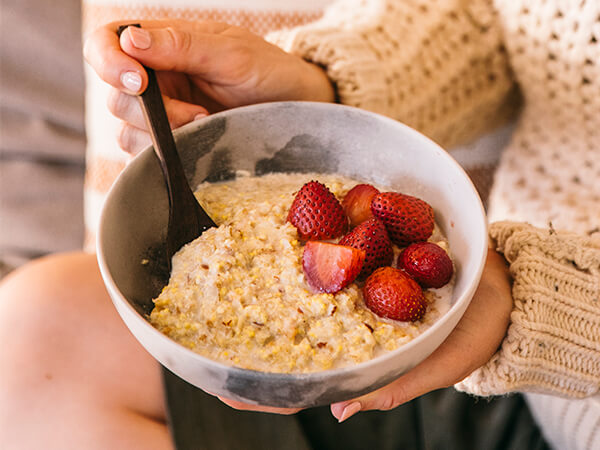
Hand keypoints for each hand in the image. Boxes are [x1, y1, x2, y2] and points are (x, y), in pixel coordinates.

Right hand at [83, 20, 334, 153]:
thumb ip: (181, 45)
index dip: (109, 61)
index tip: (138, 81)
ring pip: (126, 129)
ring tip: (205, 126)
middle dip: (149, 110)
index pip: (107, 43)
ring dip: (160, 135)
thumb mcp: (230, 53)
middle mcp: (156, 78)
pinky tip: (196, 146)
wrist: (295, 110)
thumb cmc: (268, 72)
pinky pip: (145, 156)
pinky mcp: (172, 144)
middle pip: (115, 95)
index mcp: (162, 44)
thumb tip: (131, 41)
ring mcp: (163, 114)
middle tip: (195, 114)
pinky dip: (164, 155)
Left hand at [210, 248, 512, 418]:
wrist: (503, 283)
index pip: (306, 376)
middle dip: (251, 328)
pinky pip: (330, 244)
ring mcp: (355, 284)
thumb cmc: (476, 330)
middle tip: (205, 331)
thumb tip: (338, 411)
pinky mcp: (367, 251)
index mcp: (361, 353)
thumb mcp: (442, 364)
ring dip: (268, 278)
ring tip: (224, 270)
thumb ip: (396, 384)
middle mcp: (349, 317)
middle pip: (292, 327)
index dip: (266, 384)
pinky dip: (304, 236)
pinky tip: (276, 226)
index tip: (225, 385)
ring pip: (303, 283)